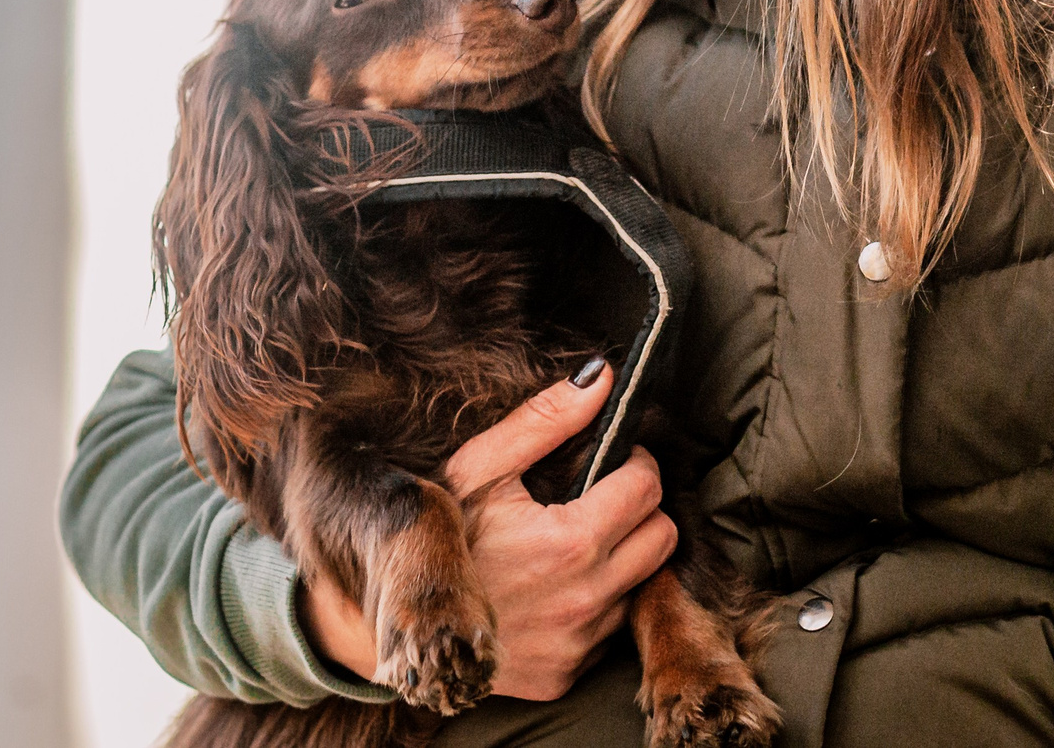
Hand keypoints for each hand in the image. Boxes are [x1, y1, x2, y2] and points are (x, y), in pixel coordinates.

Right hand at [298, 361, 675, 700]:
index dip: (634, 463)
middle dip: (640, 509)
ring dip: (622, 559)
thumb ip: (545, 420)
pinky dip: (597, 605)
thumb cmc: (434, 536)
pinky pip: (609, 632)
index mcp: (570, 544)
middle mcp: (584, 602)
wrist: (391, 623)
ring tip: (573, 542)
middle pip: (662, 539)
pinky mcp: (564, 676)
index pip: (648, 488)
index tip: (612, 460)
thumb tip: (603, 378)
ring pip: (641, 585)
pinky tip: (556, 588)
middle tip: (601, 497)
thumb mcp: (480, 467)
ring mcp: (576, 646)